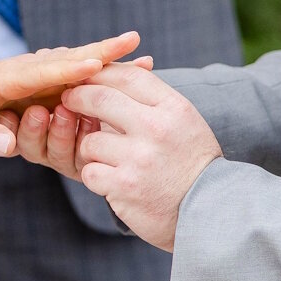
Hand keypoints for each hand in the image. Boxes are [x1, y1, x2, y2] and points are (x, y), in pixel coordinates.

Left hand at [0, 32, 142, 156]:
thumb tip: (7, 146)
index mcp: (5, 77)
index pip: (42, 72)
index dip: (70, 68)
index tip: (97, 63)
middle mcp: (27, 70)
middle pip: (70, 59)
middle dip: (102, 52)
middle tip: (133, 43)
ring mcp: (39, 74)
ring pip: (79, 64)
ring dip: (110, 58)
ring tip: (142, 57)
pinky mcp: (45, 83)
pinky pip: (78, 74)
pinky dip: (103, 68)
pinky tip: (128, 66)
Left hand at [55, 65, 221, 249]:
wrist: (211, 210)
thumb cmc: (191, 162)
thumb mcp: (184, 121)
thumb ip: (152, 99)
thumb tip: (112, 70)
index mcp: (174, 108)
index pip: (130, 76)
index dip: (102, 73)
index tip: (86, 76)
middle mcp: (157, 129)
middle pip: (101, 99)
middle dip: (78, 97)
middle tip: (69, 100)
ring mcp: (139, 159)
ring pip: (90, 141)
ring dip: (89, 148)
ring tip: (103, 156)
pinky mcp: (125, 187)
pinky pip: (90, 172)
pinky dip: (95, 176)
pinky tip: (109, 179)